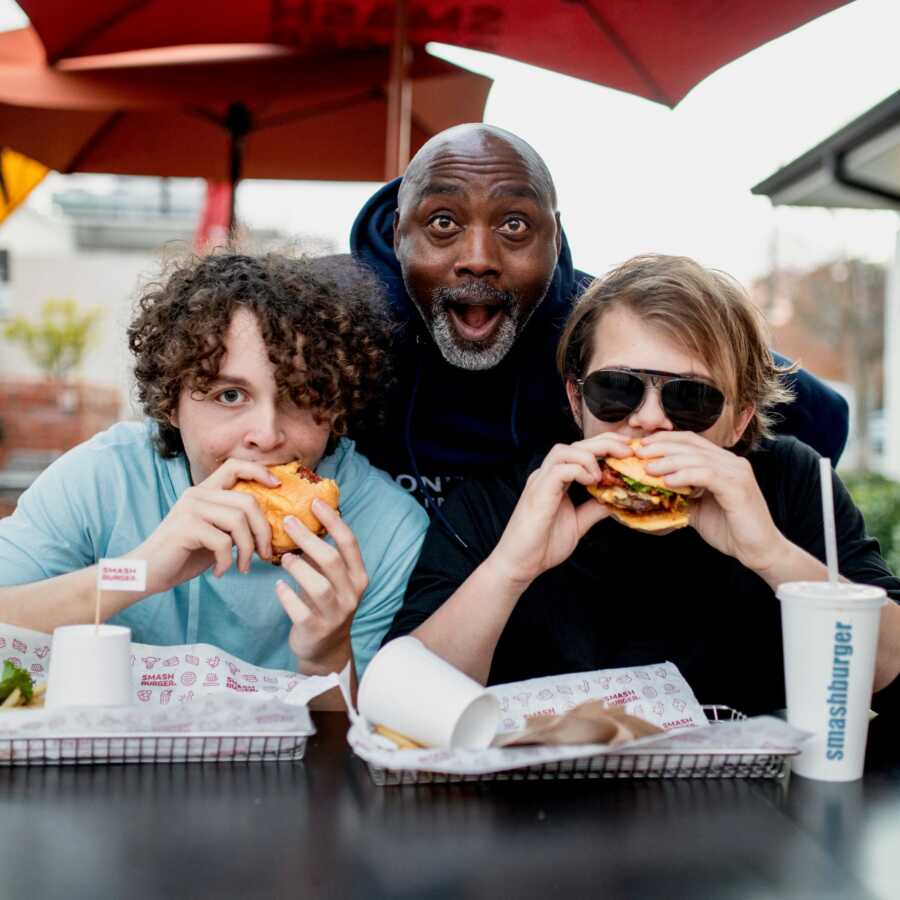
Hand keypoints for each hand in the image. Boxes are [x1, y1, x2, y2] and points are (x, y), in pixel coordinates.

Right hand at [128, 459, 277, 594]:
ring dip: (247, 550)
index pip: (234, 466)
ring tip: (243, 567)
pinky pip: (223, 541)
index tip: (277, 486)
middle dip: (263, 531)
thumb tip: (270, 525)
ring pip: (239, 521)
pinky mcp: (186, 527)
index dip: (258, 471)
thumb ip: (234, 524)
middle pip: (247, 501)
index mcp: (203, 491)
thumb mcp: (215, 534)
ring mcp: (190, 508)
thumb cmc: (184, 555)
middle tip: (265, 554)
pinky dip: (227, 561)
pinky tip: (220, 571)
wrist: (146, 573)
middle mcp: (196, 494)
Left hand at [275, 500, 368, 675]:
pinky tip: (279, 586)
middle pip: (332, 560)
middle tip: (287, 522)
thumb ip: (322, 555)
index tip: (314, 502)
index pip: (349, 543)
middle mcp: (351, 594)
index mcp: (358, 576)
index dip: (333, 520)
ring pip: (318, 586)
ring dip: (298, 568)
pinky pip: (300, 610)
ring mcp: (336, 614)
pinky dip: (287, 596)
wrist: (326, 649)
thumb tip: (301, 520)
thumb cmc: (325, 603)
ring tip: (284, 558)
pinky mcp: (316, 630)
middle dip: (308, 538)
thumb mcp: (331, 579)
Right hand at [488, 433, 632, 588]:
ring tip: (604, 475)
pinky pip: (560, 469)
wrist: (520, 564)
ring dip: (590, 456)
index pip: (581, 450)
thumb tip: (616, 499)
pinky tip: (592, 483)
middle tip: (629, 451)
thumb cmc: (543, 545)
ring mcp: (540, 482)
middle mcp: (546, 475)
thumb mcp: (578, 523)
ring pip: (565, 450)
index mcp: (555, 479)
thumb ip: (594, 508)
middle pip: (576, 444)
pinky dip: (579, 470)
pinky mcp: (538, 492)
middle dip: (605, 443)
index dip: (606, 445)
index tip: (628, 451)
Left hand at [638, 432, 785, 571]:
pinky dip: (685, 475)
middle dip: (661, 446)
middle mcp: (732, 462)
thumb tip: (651, 489)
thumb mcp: (697, 508)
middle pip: (691, 445)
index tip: (641, 445)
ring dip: (668, 461)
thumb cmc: (729, 530)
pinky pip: (707, 475)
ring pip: (697, 458)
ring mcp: (737, 473)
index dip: (665, 439)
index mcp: (723, 463)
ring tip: (647, 468)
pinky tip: (667, 481)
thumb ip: (680, 494)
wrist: (758, 551)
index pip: (691, 441)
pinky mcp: (738, 488)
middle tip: (637, 452)